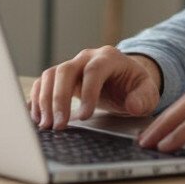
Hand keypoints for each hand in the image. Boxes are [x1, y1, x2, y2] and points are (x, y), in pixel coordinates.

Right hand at [29, 47, 161, 129]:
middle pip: (65, 71)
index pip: (94, 71)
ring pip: (50, 76)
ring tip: (46, 125)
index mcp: (109, 58)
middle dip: (59, 99)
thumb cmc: (134, 86)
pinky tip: (38, 118)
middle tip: (59, 125)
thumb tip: (133, 105)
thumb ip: (144, 98)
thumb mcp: (147, 92)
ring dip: (44, 101)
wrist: (125, 81)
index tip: (85, 116)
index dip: (88, 92)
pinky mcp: (60, 77)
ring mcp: (72, 66)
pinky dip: (37, 99)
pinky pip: (42, 83)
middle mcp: (87, 58)